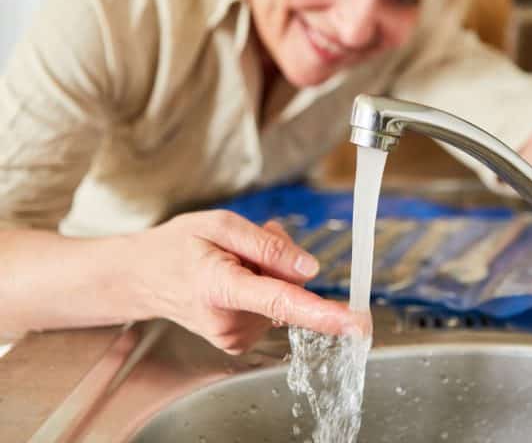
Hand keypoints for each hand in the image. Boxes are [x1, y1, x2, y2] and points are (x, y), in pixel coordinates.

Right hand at [127, 210, 359, 353]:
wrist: (141, 278)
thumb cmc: (177, 247)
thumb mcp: (220, 225)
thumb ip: (268, 246)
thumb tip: (311, 269)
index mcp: (221, 287)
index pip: (281, 301)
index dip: (323, 312)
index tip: (355, 324)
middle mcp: (229, 321)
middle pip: (286, 288)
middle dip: (276, 261)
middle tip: (238, 250)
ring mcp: (233, 337)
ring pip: (281, 295)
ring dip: (267, 273)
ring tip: (230, 264)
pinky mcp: (238, 341)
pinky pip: (271, 307)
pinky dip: (261, 287)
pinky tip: (234, 278)